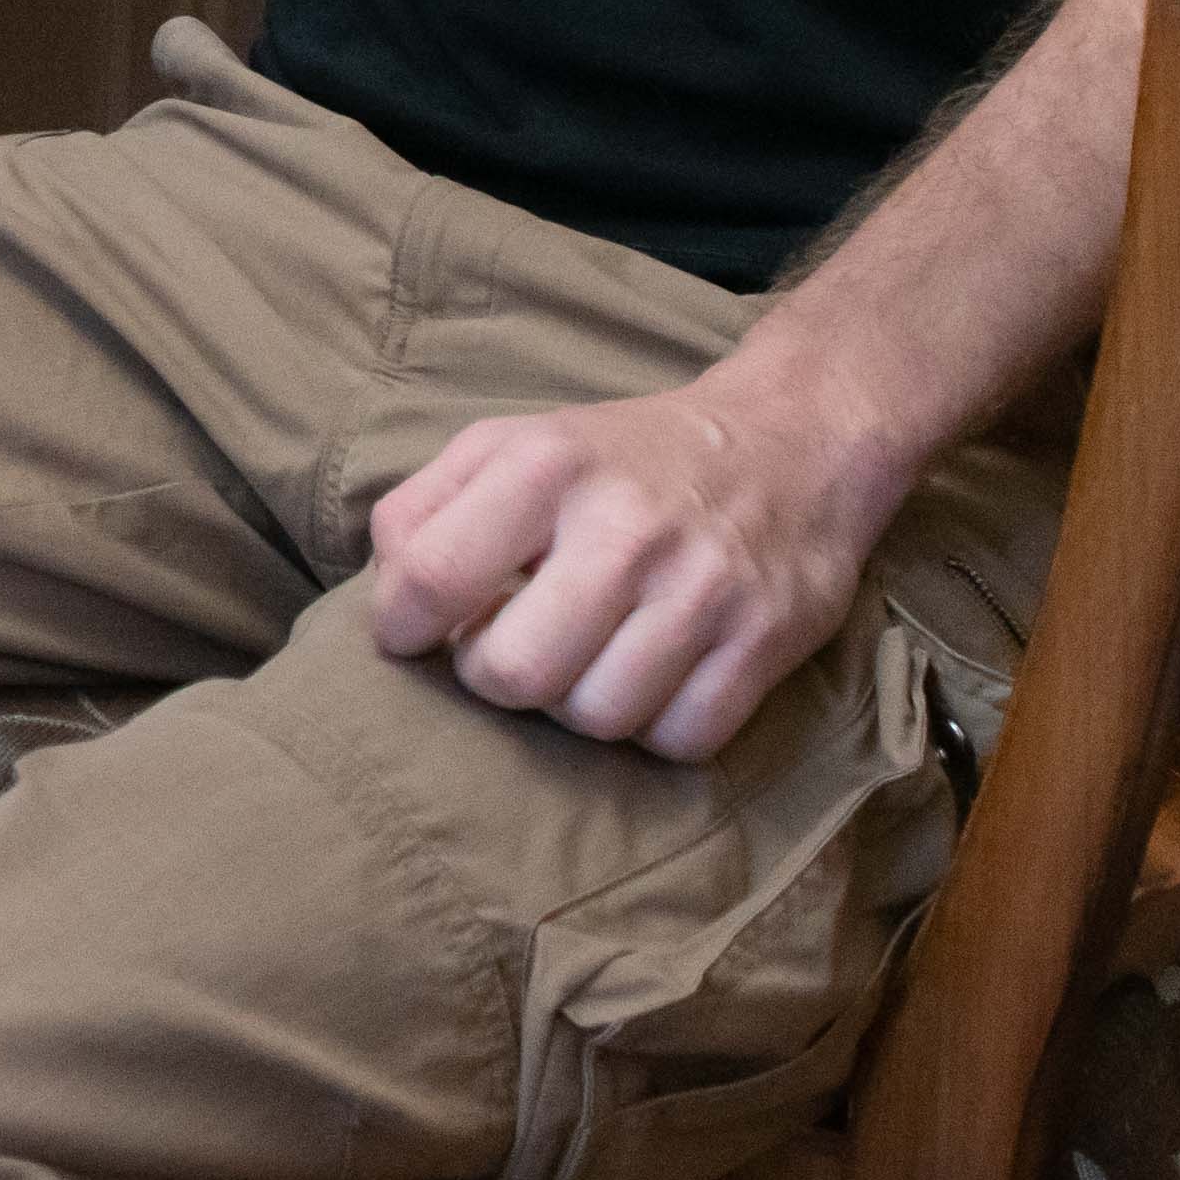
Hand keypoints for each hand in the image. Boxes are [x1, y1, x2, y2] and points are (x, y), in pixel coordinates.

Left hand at [361, 364, 910, 763]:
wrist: (792, 440)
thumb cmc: (625, 459)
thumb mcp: (513, 444)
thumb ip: (426, 508)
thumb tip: (387, 600)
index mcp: (544, 465)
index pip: (431, 576)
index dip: (402, 627)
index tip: (413, 635)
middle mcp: (624, 526)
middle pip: (516, 672)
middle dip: (496, 678)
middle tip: (512, 650)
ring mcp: (702, 587)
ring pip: (597, 718)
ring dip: (576, 704)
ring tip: (586, 659)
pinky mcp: (766, 640)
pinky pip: (680, 739)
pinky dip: (655, 727)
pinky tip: (651, 680)